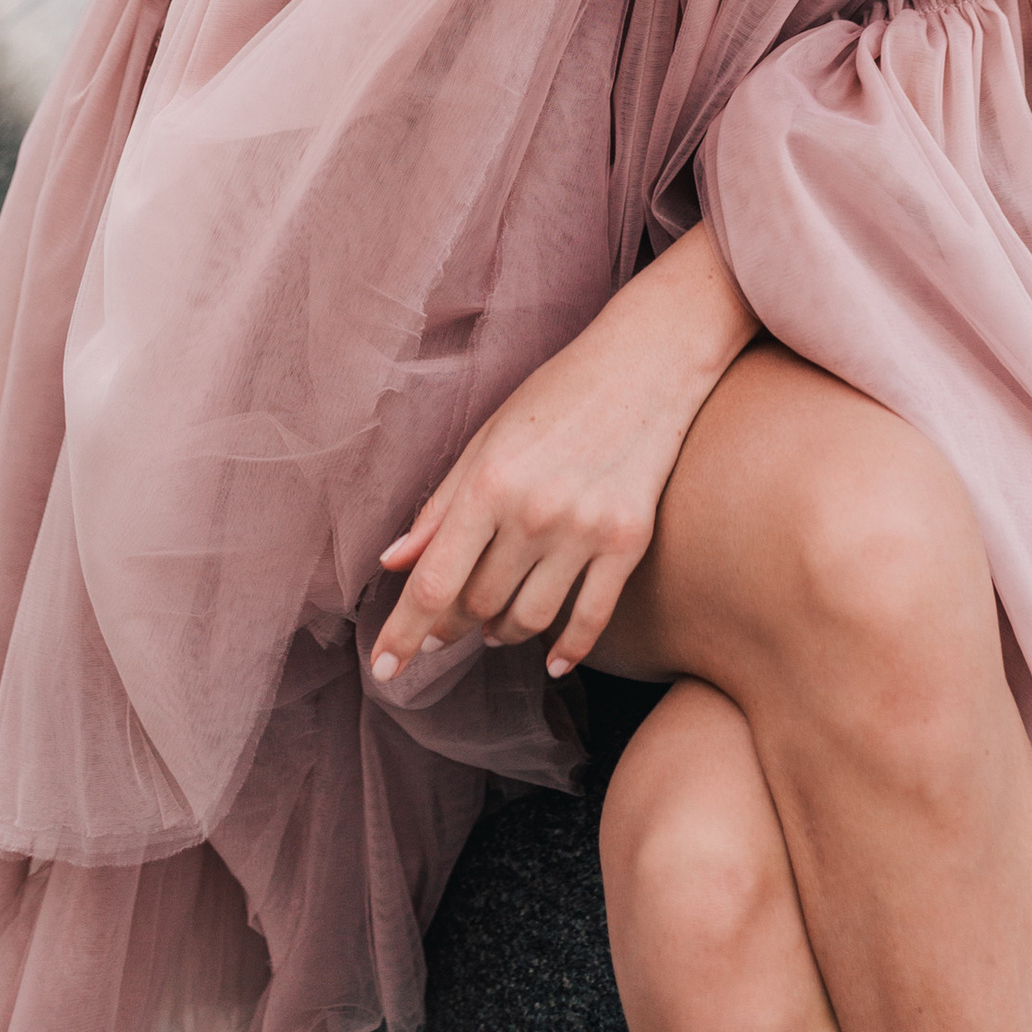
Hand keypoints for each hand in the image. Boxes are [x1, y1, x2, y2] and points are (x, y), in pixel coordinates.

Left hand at [372, 226, 756, 684]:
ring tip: (495, 628)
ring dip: (503, 633)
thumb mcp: (487, 438)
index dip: (402, 631)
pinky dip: (568, 650)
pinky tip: (554, 660)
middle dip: (454, 624)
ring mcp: (585, 529)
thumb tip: (393, 563)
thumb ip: (440, 505)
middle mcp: (533, 511)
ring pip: (528, 620)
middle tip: (449, 623)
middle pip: (478, 604)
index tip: (384, 669)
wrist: (647, 363)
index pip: (434, 581)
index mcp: (489, 481)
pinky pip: (591, 619)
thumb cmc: (558, 394)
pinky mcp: (629, 540)